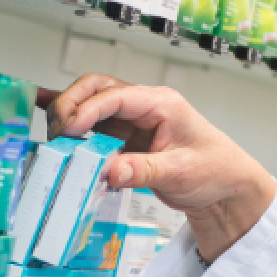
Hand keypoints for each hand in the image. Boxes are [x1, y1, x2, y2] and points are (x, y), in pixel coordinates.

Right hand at [39, 75, 276, 262]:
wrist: (225, 187)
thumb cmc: (214, 170)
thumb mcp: (181, 173)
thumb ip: (144, 171)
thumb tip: (110, 171)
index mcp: (161, 104)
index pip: (116, 96)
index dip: (88, 110)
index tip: (69, 130)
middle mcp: (143, 106)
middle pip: (97, 89)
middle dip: (70, 104)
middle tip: (56, 132)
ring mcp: (132, 121)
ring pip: (90, 104)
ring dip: (68, 115)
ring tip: (54, 139)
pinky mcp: (124, 138)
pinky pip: (93, 125)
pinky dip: (72, 124)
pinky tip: (51, 123)